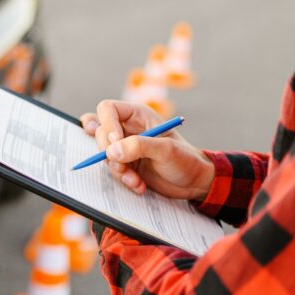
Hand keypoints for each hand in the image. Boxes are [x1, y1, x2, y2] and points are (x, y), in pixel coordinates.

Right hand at [80, 100, 213, 199]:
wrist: (193, 183)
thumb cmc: (185, 159)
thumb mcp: (165, 149)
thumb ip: (138, 146)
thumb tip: (111, 151)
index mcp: (137, 115)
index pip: (108, 110)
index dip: (107, 124)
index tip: (115, 142)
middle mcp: (128, 128)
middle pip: (100, 133)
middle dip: (109, 152)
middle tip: (123, 166)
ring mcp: (125, 147)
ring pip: (104, 153)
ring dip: (118, 170)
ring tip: (135, 180)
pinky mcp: (125, 164)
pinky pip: (112, 169)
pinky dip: (122, 179)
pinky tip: (138, 184)